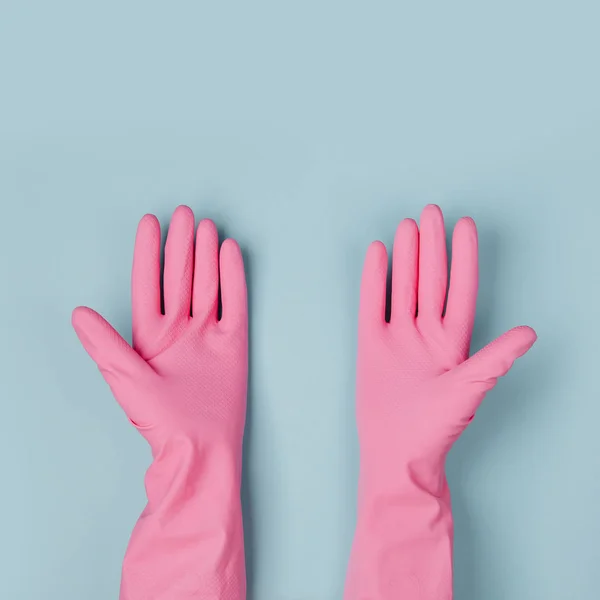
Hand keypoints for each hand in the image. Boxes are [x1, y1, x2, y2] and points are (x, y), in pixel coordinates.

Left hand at [72, 205, 246, 448]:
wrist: (201, 447)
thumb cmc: (160, 421)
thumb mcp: (127, 381)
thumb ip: (105, 345)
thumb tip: (78, 313)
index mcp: (150, 335)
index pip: (149, 284)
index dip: (148, 253)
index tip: (150, 222)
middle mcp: (179, 329)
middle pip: (180, 277)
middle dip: (182, 245)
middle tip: (185, 214)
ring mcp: (208, 333)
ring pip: (207, 284)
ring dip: (206, 255)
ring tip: (206, 227)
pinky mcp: (233, 341)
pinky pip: (234, 302)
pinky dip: (233, 278)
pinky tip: (230, 252)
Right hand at [346, 204, 535, 599]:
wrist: (395, 452)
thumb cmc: (435, 428)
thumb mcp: (469, 390)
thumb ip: (495, 359)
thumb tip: (530, 332)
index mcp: (454, 342)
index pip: (460, 290)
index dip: (463, 257)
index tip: (464, 225)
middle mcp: (426, 334)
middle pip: (430, 280)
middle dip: (431, 246)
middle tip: (430, 212)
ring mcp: (397, 337)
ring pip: (402, 286)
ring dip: (405, 256)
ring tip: (407, 226)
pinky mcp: (371, 344)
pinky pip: (372, 304)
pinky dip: (373, 279)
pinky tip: (375, 253)